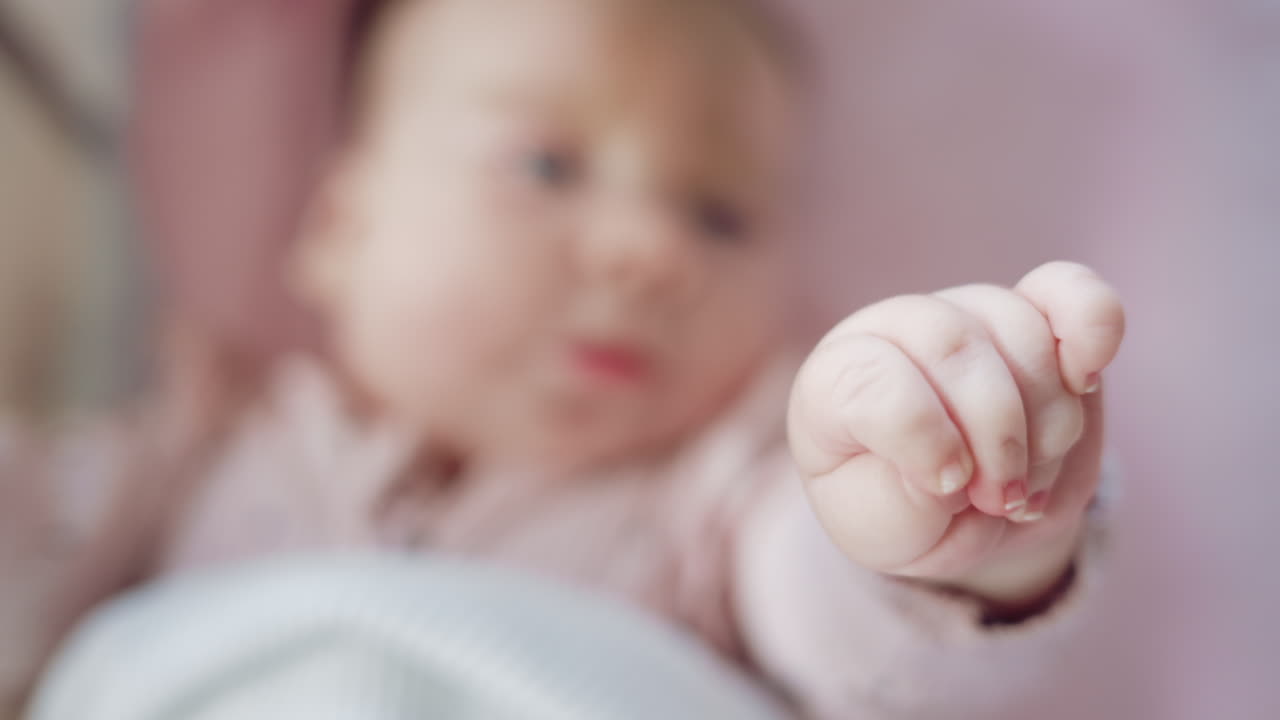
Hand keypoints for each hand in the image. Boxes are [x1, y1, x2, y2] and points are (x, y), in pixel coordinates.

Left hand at [788, 262, 1124, 607]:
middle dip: (996, 438)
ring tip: (1029, 481)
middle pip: (955, 348)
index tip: (948, 487)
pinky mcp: (1037, 317)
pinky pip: (1070, 292)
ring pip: (1022, 333)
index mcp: (835, 381)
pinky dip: (1092, 327)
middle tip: (1001, 500)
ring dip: (1048, 424)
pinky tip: (1088, 377)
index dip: (922, 439)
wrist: (960, 514)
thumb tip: (955, 466)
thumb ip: (903, 503)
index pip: (871, 382)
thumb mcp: (882, 531)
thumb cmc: (903, 514)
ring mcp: (968, 313)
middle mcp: (896, 330)